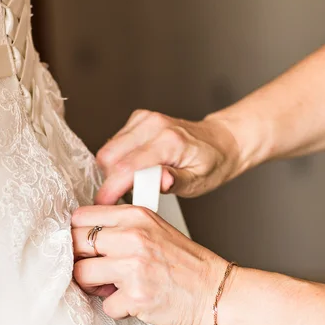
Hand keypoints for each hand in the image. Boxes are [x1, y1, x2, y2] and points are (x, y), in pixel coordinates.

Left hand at [72, 204, 226, 324]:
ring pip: (82, 274)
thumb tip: (84, 237)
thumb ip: (121, 228)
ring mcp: (133, 266)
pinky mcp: (135, 296)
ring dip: (94, 285)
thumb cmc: (185, 265)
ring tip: (115, 287)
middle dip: (82, 260)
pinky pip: (105, 304)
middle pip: (76, 244)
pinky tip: (135, 301)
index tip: (83, 247)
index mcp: (136, 216)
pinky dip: (118, 308)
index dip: (77, 234)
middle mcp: (132, 237)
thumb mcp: (155, 230)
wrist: (214, 292)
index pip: (82, 217)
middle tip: (97, 270)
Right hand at [95, 109, 242, 204]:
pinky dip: (119, 160)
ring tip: (136, 182)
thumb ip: (176, 181)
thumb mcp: (198, 181)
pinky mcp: (138, 119)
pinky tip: (136, 168)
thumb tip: (158, 181)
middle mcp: (153, 124)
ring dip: (114, 171)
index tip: (104, 206)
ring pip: (108, 149)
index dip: (110, 190)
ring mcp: (144, 119)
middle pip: (109, 156)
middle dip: (111, 181)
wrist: (220, 142)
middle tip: (127, 196)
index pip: (126, 167)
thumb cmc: (211, 164)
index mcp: (169, 141)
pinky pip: (114, 143)